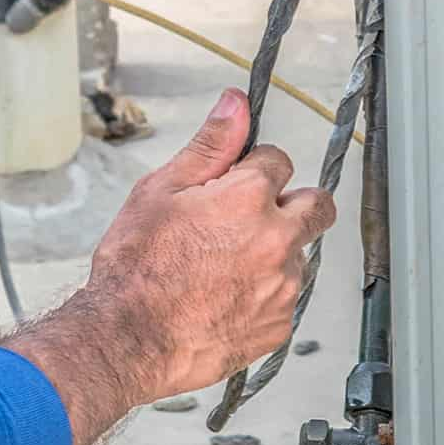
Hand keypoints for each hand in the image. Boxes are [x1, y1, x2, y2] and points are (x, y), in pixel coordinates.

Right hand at [4, 91, 336, 444]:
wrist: (127, 340)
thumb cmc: (136, 267)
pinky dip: (265, 294)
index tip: (233, 183)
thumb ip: (211, 145)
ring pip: (300, 253)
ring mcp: (282, 285)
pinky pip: (286, 298)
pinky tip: (226, 297)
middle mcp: (277, 239)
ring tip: (225, 266)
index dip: (253, 168)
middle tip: (251, 217)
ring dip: (276, 251)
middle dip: (292, 202)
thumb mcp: (161, 190)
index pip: (279, 160)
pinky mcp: (279, 325)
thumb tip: (237, 104)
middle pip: (316, 205)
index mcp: (250, 198)